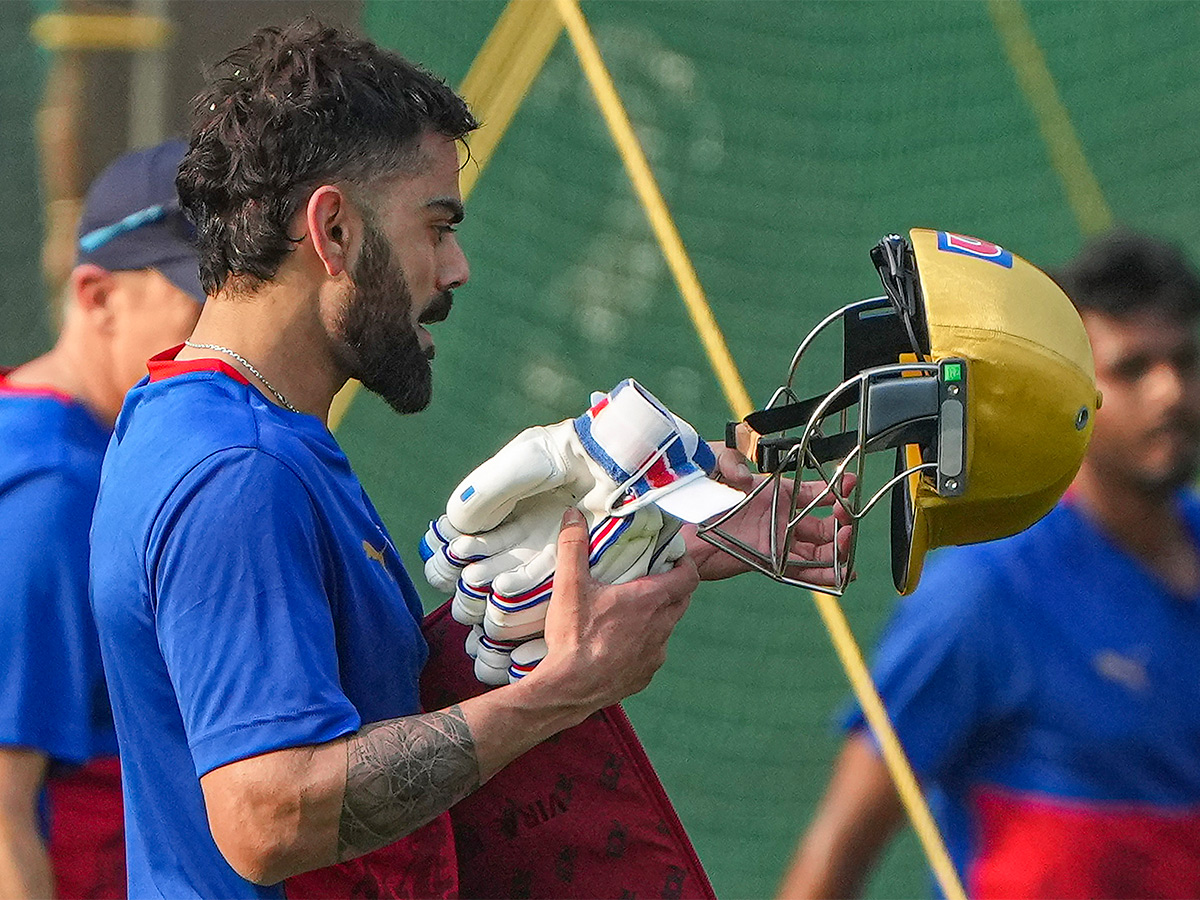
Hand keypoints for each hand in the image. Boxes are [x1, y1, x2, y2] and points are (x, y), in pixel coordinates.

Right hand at [420, 380, 722, 684]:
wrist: (568, 690)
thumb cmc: (573, 637)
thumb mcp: (569, 586)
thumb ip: (573, 546)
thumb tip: (573, 515)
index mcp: (649, 601)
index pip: (689, 576)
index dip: (685, 563)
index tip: (672, 556)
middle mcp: (661, 628)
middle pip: (681, 600)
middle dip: (671, 585)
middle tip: (650, 576)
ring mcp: (655, 655)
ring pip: (667, 627)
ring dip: (657, 615)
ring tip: (631, 608)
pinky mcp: (645, 676)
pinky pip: (653, 652)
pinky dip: (644, 642)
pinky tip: (620, 641)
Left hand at [685, 445, 854, 584]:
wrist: (678, 528)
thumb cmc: (696, 492)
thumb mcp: (714, 464)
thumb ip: (730, 459)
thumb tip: (745, 477)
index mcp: (776, 491)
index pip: (813, 490)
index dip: (835, 487)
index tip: (851, 483)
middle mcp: (780, 517)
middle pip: (822, 523)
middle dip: (842, 523)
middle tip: (848, 521)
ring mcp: (775, 541)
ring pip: (816, 549)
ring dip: (836, 551)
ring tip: (848, 549)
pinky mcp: (768, 562)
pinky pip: (799, 569)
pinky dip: (820, 574)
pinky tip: (839, 575)